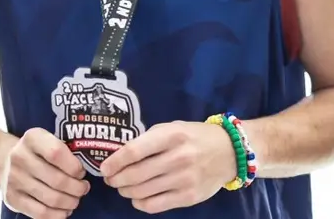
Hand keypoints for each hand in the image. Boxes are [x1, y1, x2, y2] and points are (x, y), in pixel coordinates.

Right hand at [0, 128, 90, 218]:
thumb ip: (64, 150)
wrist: (2, 160)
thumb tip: (89, 168)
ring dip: (70, 202)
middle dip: (77, 188)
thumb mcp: (46, 140)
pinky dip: (58, 215)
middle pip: (57, 179)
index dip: (74, 166)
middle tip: (83, 188)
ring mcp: (14, 179)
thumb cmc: (35, 151)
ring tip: (75, 199)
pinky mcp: (12, 199)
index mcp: (32, 138)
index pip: (57, 153)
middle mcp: (20, 157)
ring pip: (51, 198)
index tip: (81, 172)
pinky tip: (64, 210)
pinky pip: (40, 213)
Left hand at [99, 120, 236, 213]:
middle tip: (111, 180)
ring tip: (123, 187)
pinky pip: (154, 205)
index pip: (134, 151)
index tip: (104, 168)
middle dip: (116, 179)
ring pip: (142, 192)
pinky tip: (138, 197)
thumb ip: (148, 140)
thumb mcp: (171, 128)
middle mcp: (178, 158)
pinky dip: (139, 203)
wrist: (229, 152)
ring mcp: (184, 179)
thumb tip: (119, 156)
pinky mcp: (189, 197)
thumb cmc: (194, 136)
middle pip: (135, 174)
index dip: (114, 162)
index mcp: (171, 136)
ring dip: (126, 191)